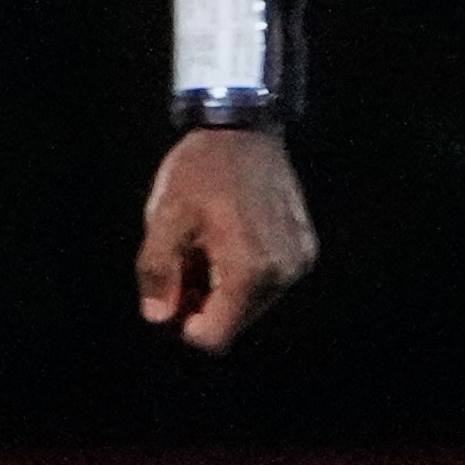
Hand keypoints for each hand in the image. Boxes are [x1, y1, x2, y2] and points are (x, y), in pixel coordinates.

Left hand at [137, 127, 316, 353]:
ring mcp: (298, 261)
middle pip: (234, 322)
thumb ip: (159, 271)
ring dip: (226, 286)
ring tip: (211, 243)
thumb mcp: (165, 215)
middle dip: (206, 301)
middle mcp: (282, 273)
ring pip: (252, 304)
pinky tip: (234, 235)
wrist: (244, 127)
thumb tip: (159, 316)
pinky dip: (249, 270)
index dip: (185, 323)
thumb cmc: (201, 170)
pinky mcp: (306, 248)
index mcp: (248, 269)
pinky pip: (271, 280)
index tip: (174, 291)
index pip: (215, 337)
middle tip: (189, 259)